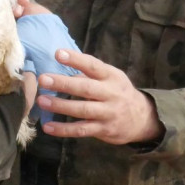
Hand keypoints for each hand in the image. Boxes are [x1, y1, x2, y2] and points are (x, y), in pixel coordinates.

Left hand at [34, 50, 164, 144]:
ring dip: (60, 106)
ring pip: (82, 110)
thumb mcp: (110, 77)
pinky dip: (64, 129)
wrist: (142, 118)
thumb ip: (89, 72)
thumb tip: (60, 63)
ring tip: (42, 101)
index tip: (58, 53)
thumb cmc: (117, 92)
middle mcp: (111, 94)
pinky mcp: (104, 130)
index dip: (76, 59)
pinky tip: (47, 127)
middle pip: (86, 88)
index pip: (93, 65)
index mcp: (111, 77)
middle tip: (42, 79)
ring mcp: (108, 113)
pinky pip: (81, 130)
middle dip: (63, 84)